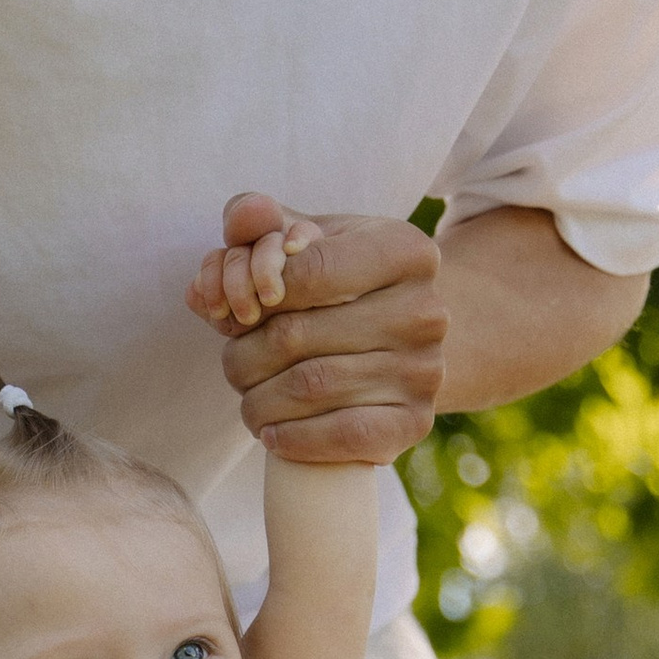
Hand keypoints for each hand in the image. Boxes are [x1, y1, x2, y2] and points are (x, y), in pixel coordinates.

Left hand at [188, 190, 443, 464]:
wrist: (406, 341)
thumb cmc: (340, 283)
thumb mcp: (308, 239)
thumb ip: (261, 221)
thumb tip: (242, 219)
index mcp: (404, 249)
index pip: (307, 269)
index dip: (254, 292)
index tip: (239, 310)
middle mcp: (425, 309)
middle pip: (294, 334)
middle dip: (243, 353)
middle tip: (233, 362)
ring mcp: (425, 369)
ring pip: (308, 387)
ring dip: (256, 400)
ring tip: (247, 397)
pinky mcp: (416, 421)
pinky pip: (344, 436)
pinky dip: (293, 439)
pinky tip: (273, 433)